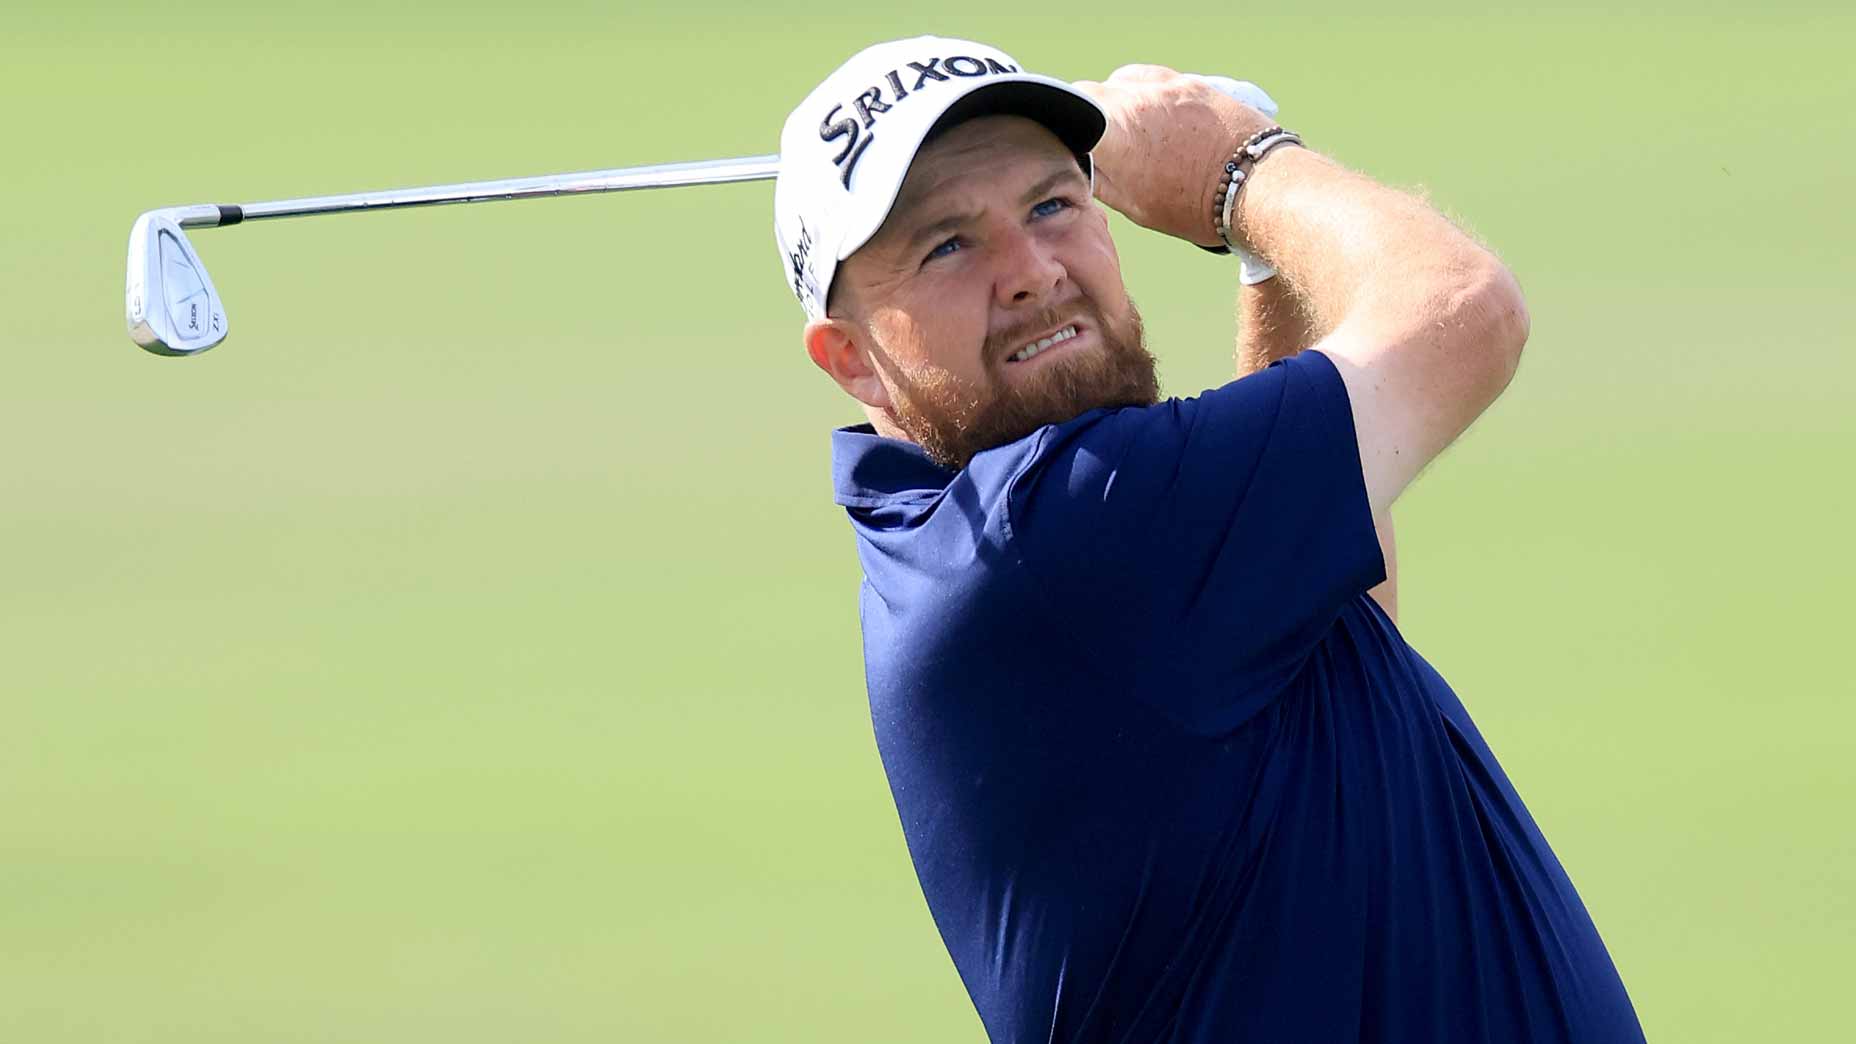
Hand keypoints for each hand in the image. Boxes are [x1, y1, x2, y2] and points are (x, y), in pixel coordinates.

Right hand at [1072, 65, 1276, 246]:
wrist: (1257, 186)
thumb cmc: (1198, 205)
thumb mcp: (1136, 206)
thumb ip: (1102, 179)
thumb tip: (1083, 164)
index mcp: (1116, 132)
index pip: (1070, 109)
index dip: (1065, 124)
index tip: (1072, 142)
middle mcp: (1138, 99)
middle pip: (1095, 91)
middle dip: (1093, 114)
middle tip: (1105, 143)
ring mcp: (1168, 86)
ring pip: (1126, 81)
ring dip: (1122, 100)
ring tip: (1137, 131)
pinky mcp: (1193, 83)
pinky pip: (1158, 80)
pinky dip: (1151, 96)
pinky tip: (1163, 120)